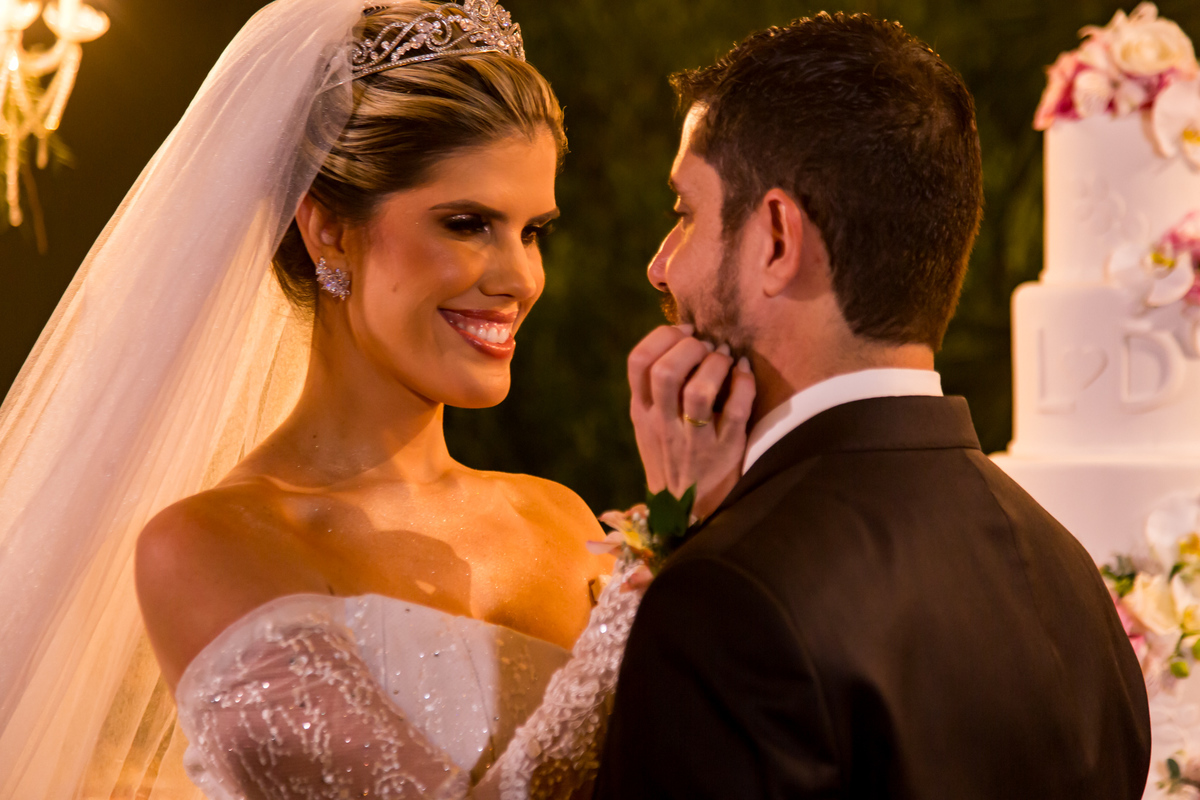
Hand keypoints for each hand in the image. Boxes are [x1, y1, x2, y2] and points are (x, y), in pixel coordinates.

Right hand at [627, 324, 755, 521]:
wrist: (685, 512)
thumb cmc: (670, 459)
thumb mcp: (649, 426)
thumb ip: (655, 390)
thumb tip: (681, 339)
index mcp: (642, 412)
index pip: (637, 362)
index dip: (662, 336)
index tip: (685, 330)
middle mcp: (663, 425)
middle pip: (666, 372)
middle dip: (690, 347)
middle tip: (706, 345)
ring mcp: (693, 440)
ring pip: (700, 391)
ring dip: (717, 364)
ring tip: (726, 358)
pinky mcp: (725, 450)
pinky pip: (736, 410)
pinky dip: (744, 383)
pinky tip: (745, 373)